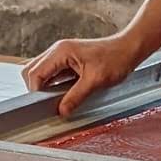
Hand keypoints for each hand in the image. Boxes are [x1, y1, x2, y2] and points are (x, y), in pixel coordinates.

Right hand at [22, 32, 143, 117]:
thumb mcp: (95, 81)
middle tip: (48, 103)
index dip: (36, 91)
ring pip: (40, 71)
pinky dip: (52, 83)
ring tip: (55, 99)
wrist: (128, 49)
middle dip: (36, 88)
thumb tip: (61, 111)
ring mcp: (61, 54)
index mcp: (61, 52)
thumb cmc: (115, 59)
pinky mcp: (67, 59)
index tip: (43, 105)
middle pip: (32, 71)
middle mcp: (57, 50)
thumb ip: (76, 96)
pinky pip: (51, 72)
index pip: (35, 73)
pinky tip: (62, 92)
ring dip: (44, 86)